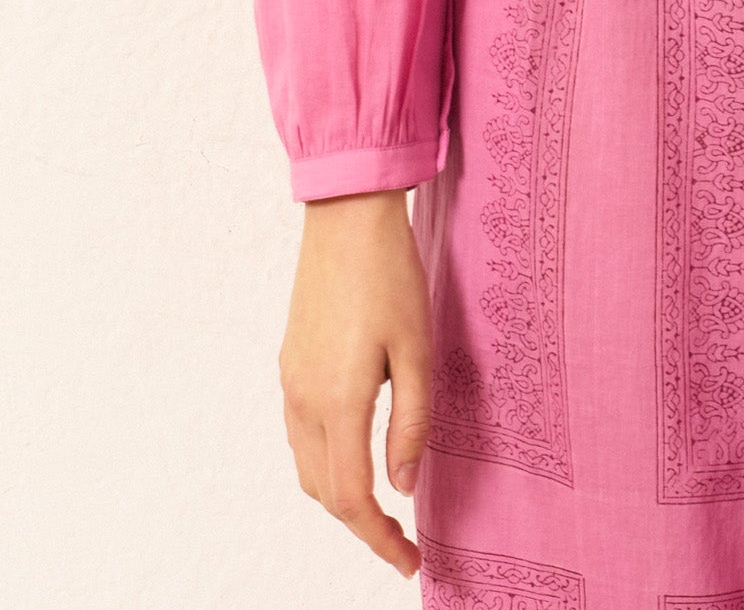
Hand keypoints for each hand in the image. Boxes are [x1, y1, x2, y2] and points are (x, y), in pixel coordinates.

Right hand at [278, 189, 432, 578]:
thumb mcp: (418, 349)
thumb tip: (404, 486)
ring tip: (384, 504)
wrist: (346, 217)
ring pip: (307, 467)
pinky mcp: (289, 364)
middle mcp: (303, 400)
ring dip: (341, 495)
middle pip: (324, 491)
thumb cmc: (391, 275)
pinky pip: (301, 435)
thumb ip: (412, 422)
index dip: (380, 539)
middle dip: (362, 524)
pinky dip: (326, 462)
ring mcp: (290, 382)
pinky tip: (357, 452)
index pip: (351, 498)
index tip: (410, 561)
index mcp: (337, 401)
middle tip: (403, 540)